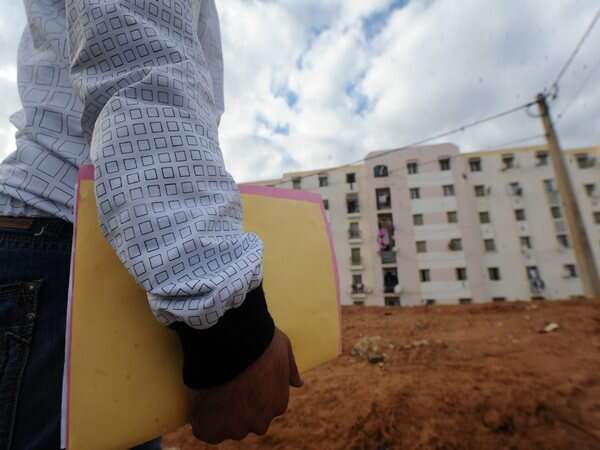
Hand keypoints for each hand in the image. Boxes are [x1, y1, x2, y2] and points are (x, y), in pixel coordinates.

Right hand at [189, 328, 302, 443]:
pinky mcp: (210, 427)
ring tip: (211, 391)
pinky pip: (204, 430)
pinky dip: (200, 419)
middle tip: (225, 385)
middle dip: (238, 408)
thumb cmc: (258, 341)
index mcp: (277, 404)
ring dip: (219, 414)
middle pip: (247, 422)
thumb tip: (298, 383)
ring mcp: (234, 427)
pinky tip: (199, 403)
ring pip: (226, 427)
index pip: (265, 408)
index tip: (241, 382)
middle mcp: (259, 421)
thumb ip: (290, 369)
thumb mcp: (283, 348)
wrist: (229, 341)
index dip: (251, 395)